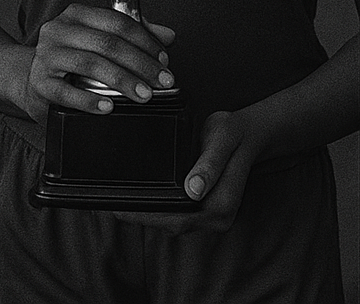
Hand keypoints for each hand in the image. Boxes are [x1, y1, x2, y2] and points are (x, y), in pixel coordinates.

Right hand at [24, 4, 174, 122]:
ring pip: (89, 64)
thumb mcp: (99, 41)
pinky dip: (90, 100)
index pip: (116, 22)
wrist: (34, 80)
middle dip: (140, 63)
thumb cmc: (71, 58)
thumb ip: (133, 36)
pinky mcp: (39, 83)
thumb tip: (168, 36)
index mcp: (76, 14)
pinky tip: (109, 106)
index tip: (163, 60)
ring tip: (143, 95)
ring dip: (122, 81)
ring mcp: (46, 56)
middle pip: (107, 43)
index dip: (144, 40)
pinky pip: (66, 92)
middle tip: (161, 81)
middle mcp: (58, 30)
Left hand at [113, 110, 263, 232]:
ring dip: (148, 216)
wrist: (249, 134)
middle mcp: (218, 218)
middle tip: (110, 205)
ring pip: (172, 223)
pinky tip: (142, 199)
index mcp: (222, 204)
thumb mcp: (222, 139)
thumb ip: (209, 164)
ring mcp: (212, 218)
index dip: (147, 216)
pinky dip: (158, 210)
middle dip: (140, 217)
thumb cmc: (234, 134)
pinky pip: (177, 215)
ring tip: (119, 203)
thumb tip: (193, 190)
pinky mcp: (205, 212)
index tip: (120, 208)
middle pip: (171, 224)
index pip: (177, 217)